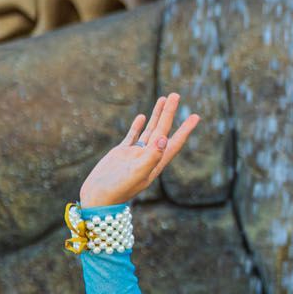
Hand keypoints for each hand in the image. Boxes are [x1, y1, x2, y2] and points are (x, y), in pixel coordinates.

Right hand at [79, 92, 199, 206]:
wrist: (97, 199)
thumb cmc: (116, 190)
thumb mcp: (136, 173)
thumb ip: (151, 157)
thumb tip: (164, 139)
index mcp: (155, 164)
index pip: (174, 142)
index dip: (185, 129)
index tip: (196, 116)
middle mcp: (148, 158)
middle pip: (162, 131)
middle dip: (170, 113)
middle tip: (176, 94)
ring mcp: (134, 155)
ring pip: (149, 131)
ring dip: (157, 116)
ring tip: (164, 98)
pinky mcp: (121, 154)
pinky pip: (133, 136)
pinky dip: (138, 126)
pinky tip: (143, 116)